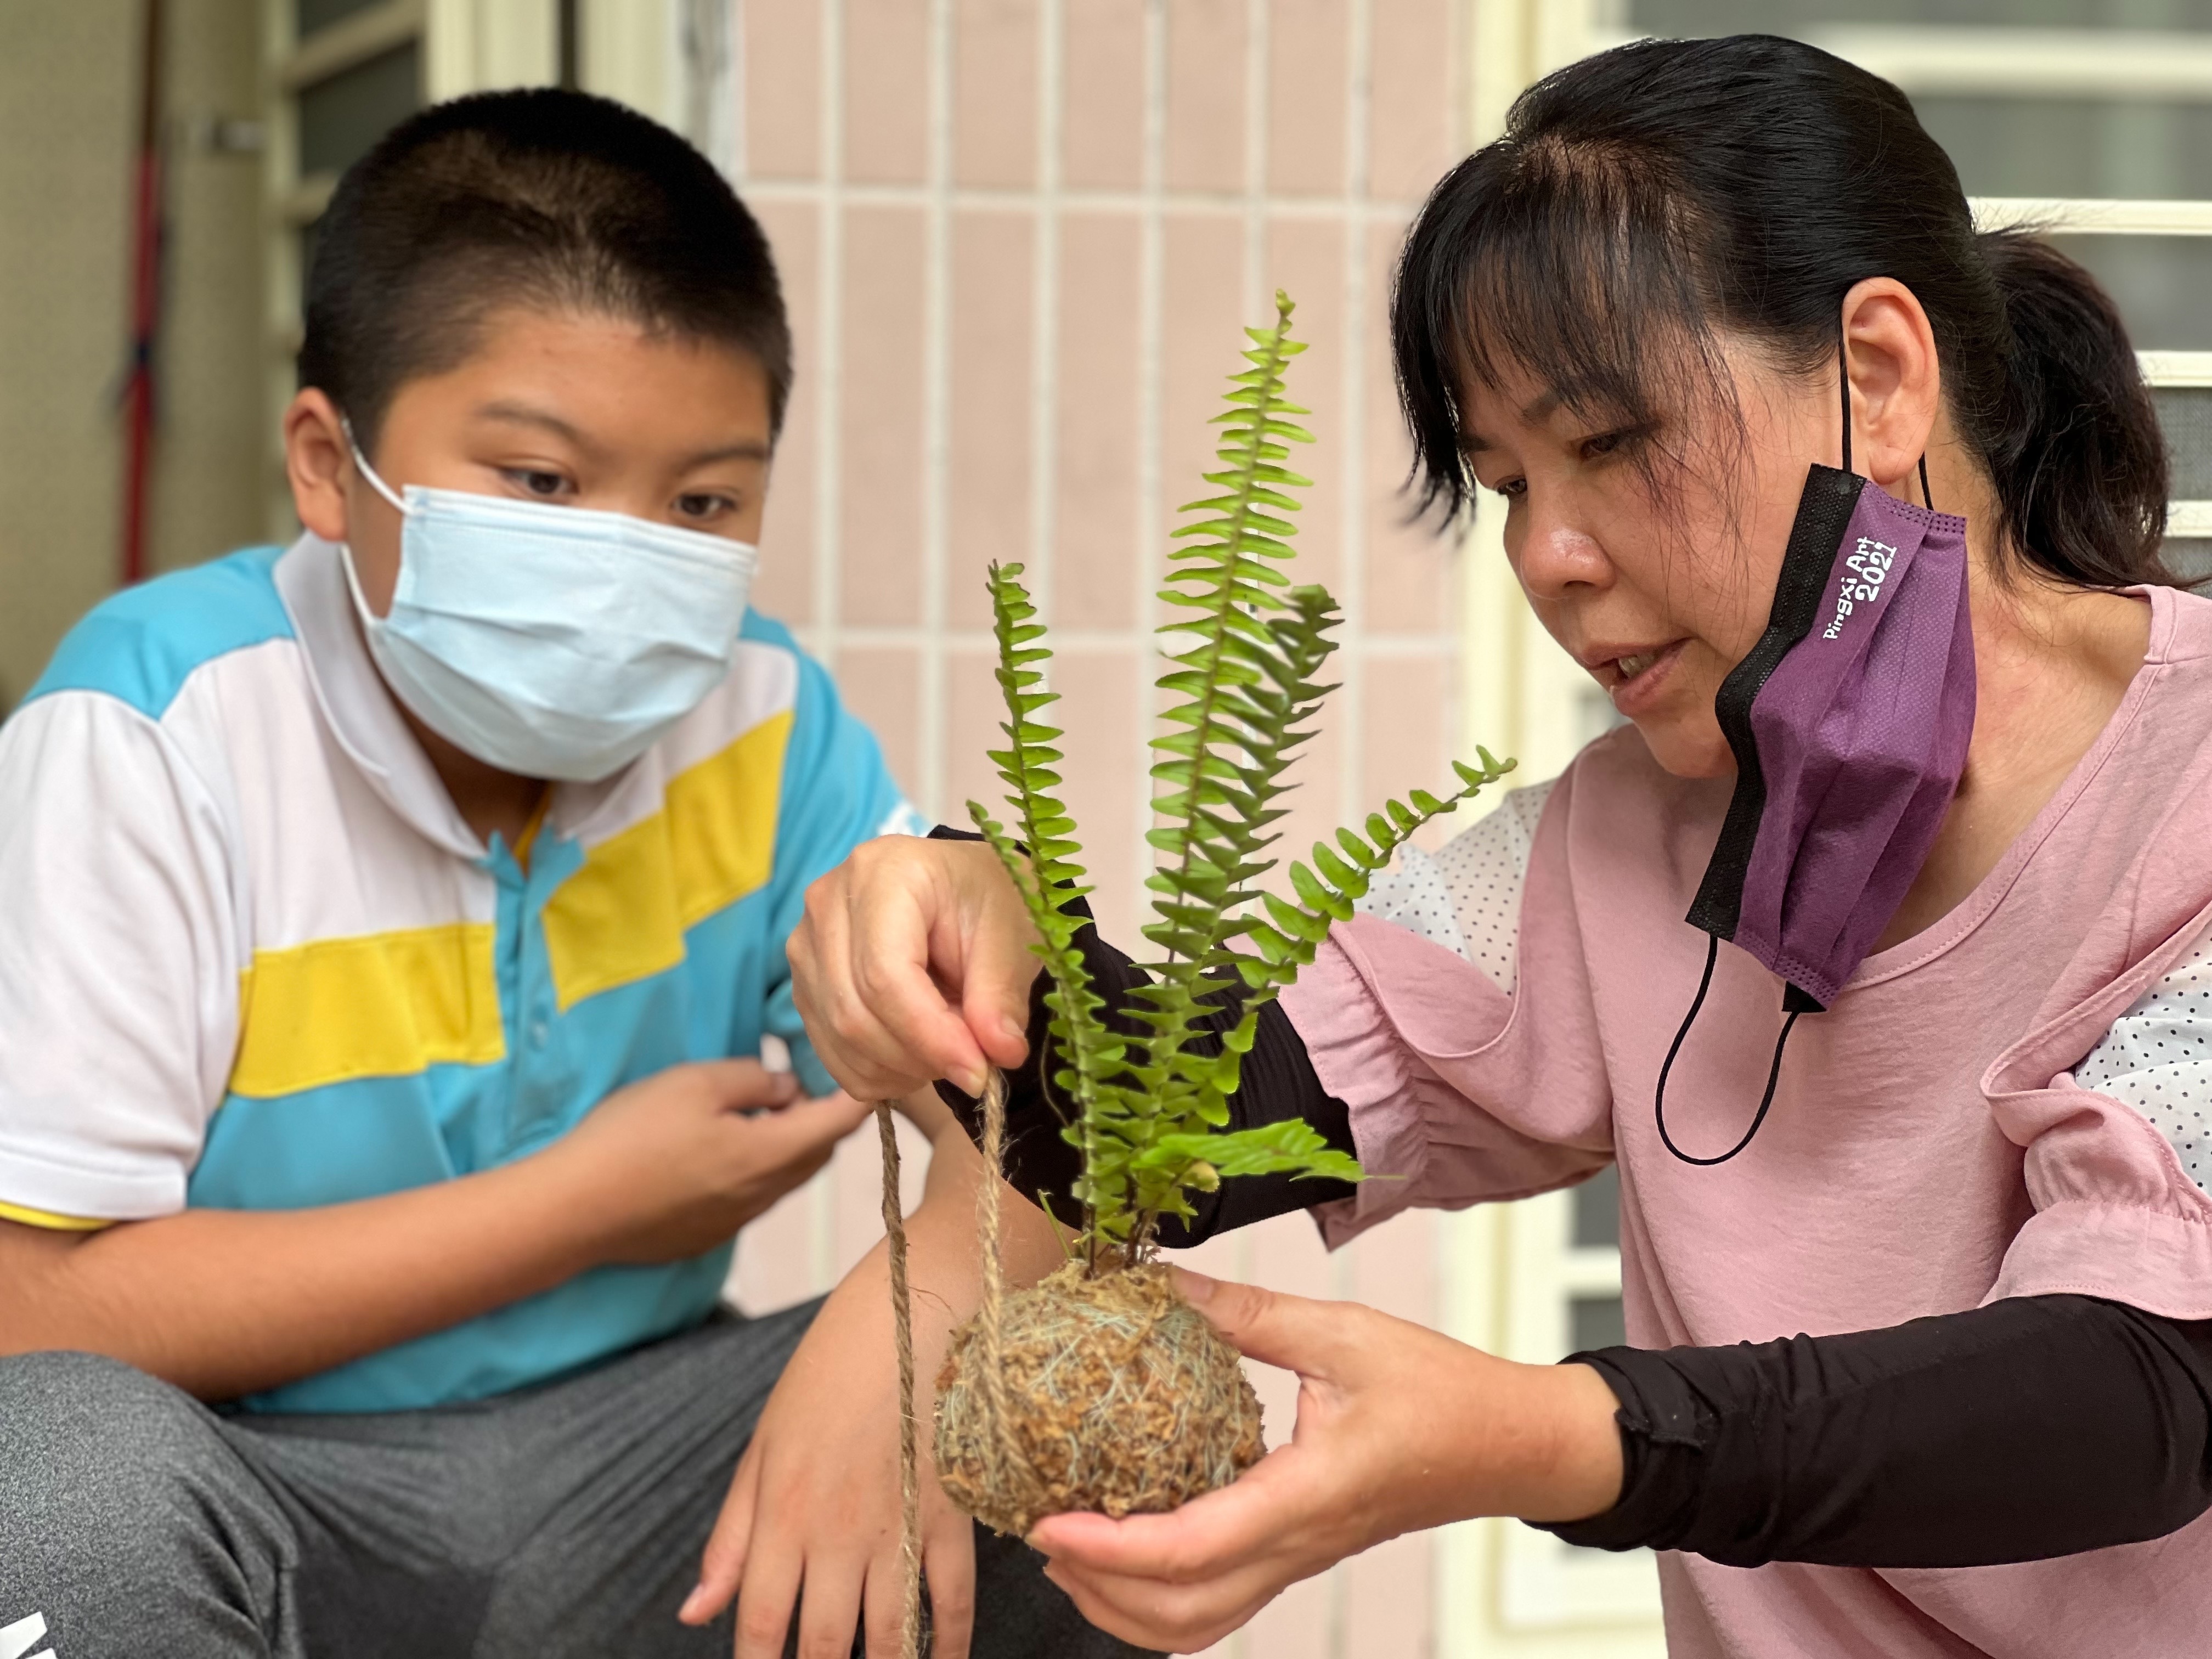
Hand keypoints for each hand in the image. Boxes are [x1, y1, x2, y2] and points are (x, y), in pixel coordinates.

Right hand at [553, 1059, 871, 1264]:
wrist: (572, 1209)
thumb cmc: (632, 1135)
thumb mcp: (696, 1083)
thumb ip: (755, 1080)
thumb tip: (789, 1089)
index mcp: (768, 1156)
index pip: (838, 1126)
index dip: (857, 1097)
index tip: (866, 1075)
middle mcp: (762, 1197)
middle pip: (817, 1156)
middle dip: (823, 1121)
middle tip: (805, 1085)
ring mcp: (734, 1222)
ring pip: (784, 1180)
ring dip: (788, 1147)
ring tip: (761, 1112)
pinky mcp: (705, 1236)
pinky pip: (751, 1200)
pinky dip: (756, 1172)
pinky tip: (719, 1151)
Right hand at [791, 835, 1040, 1099]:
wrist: (957, 890)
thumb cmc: (984, 901)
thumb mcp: (1010, 936)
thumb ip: (1001, 995)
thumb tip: (1000, 1053)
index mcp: (882, 873)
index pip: (885, 975)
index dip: (930, 1035)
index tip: (979, 1070)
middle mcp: (828, 903)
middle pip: (854, 1012)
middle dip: (919, 1056)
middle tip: (974, 1065)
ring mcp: (806, 944)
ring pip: (839, 1038)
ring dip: (901, 1068)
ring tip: (951, 1051)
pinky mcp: (805, 982)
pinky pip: (831, 1052)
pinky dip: (879, 1073)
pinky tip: (918, 1056)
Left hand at [1027, 1268, 1624, 1653]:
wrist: (1512, 1445)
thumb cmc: (1441, 1390)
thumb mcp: (1343, 1332)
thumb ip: (1250, 1311)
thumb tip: (1164, 1284)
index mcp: (1307, 1495)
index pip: (1193, 1549)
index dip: (1111, 1546)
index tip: (1050, 1519)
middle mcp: (1297, 1544)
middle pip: (1181, 1613)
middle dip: (1098, 1587)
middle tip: (1040, 1529)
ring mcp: (1299, 1560)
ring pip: (1198, 1624)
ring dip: (1125, 1605)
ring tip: (1071, 1549)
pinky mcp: (1302, 1555)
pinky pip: (1222, 1603)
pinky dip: (1163, 1597)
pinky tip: (1134, 1548)